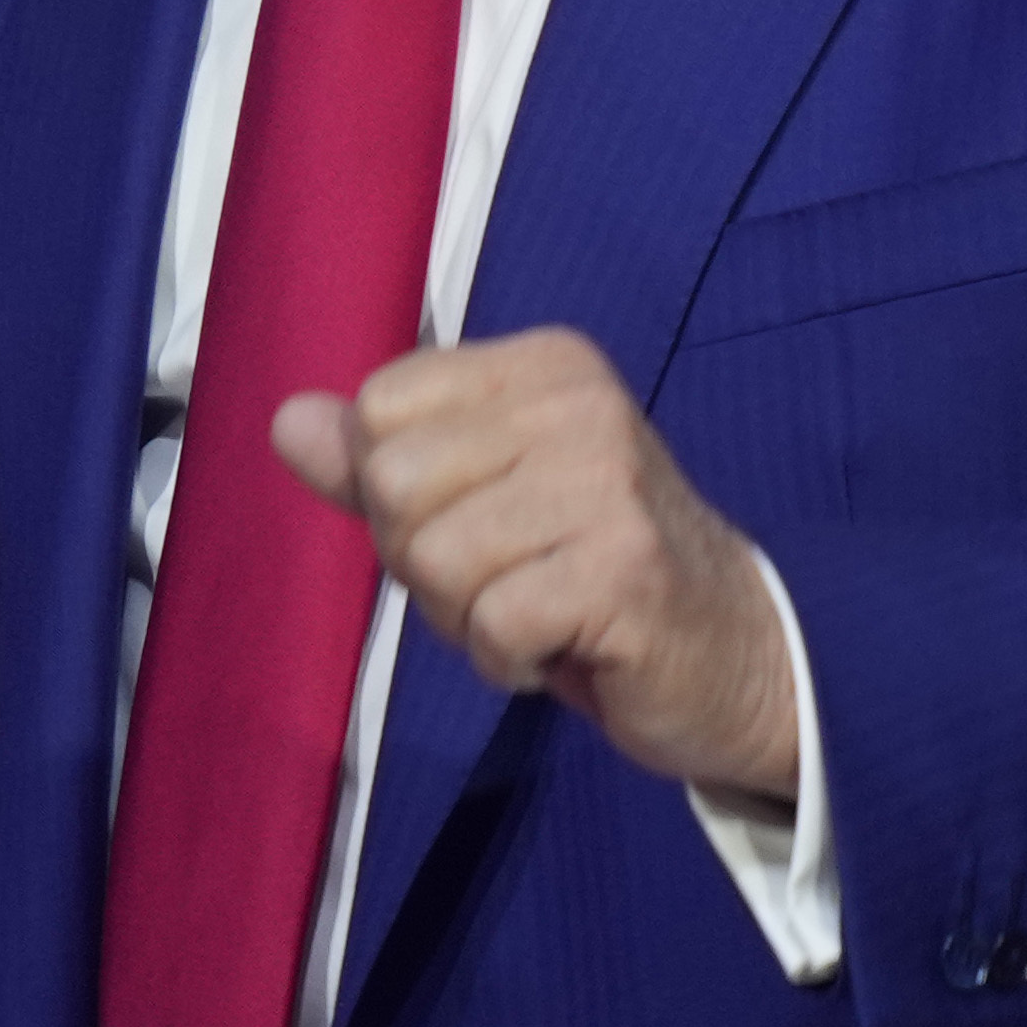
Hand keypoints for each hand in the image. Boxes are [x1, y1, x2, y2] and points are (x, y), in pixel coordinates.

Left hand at [268, 327, 802, 808]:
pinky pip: (491, 623)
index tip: (482, 524)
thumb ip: (379, 459)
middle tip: (511, 580)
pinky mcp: (625, 570)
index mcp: (541, 366)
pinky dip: (507, 660)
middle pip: (392, 484)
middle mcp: (578, 404)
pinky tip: (564, 649)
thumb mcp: (480, 498)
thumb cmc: (591, 572)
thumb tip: (286, 420)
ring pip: (434, 558)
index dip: (398, 494)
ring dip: (467, 618)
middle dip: (426, 561)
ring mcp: (608, 483)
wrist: (740, 655)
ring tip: (539, 613)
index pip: (378, 410)